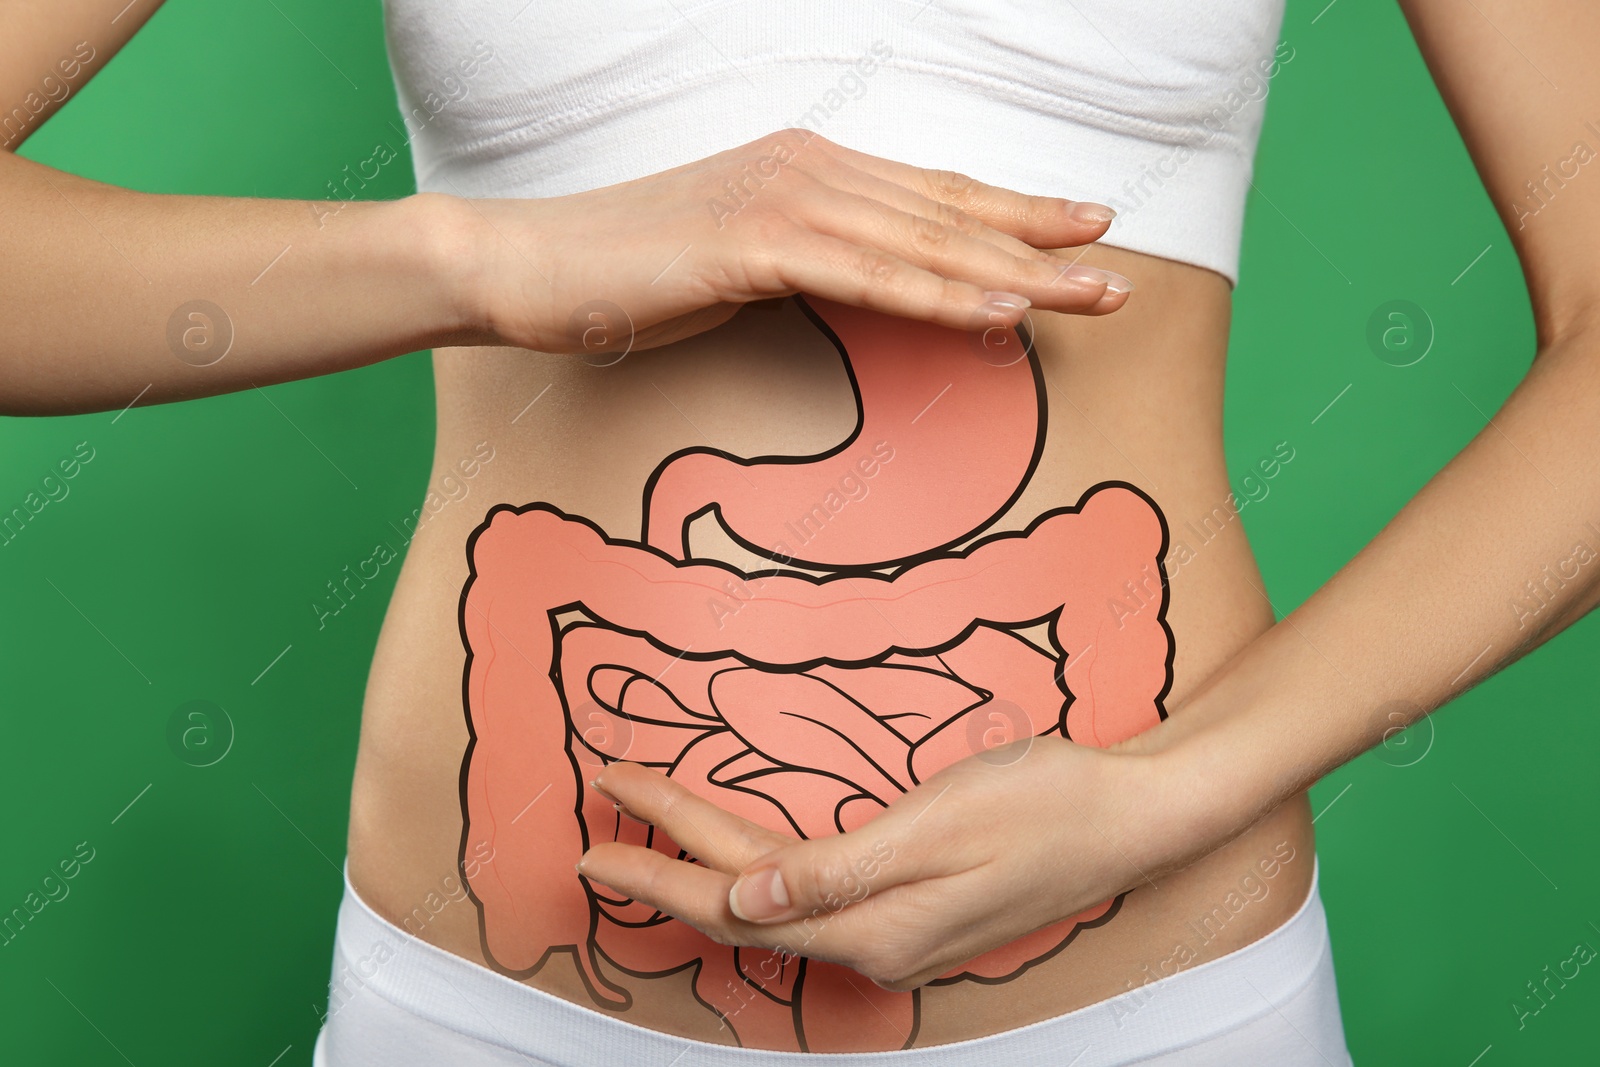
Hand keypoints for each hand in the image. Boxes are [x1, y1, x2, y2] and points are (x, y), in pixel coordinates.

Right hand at [449, 127, 1133, 354]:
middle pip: (948, 212)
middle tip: (1119, 272)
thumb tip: (859, 290)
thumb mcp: (738, 264)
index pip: (934, 195)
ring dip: (1017, 272)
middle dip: (1041, 243)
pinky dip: (939, 294)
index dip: (1014, 214)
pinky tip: (1000, 311)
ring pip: (925, 242)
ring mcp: (783, 198)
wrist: (530, 266)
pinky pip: (868, 274)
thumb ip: (807, 264)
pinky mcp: (753, 242)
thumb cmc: (630, 272)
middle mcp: (810, 168)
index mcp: (810, 168)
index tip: (1083, 232)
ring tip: (1092, 297)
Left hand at [578, 734, 1181, 991]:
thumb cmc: (1047, 802)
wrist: (1137, 814)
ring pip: (776, 906)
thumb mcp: (937, 825)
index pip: (737, 899)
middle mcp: (876, 942)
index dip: (662, 864)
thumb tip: (740, 904)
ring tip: (649, 841)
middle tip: (596, 835)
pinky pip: (812, 898)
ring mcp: (898, 931)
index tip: (600, 827)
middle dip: (666, 868)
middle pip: (744, 908)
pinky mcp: (915, 909)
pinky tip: (745, 861)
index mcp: (874, 926)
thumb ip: (834, 871)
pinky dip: (762, 874)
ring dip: (708, 872)